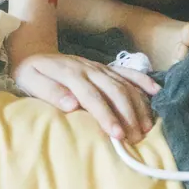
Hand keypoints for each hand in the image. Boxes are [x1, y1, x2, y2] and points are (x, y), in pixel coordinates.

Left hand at [9, 48, 160, 143]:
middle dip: (128, 114)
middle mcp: (89, 68)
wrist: (34, 50)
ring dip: (138, 104)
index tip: (118, 135)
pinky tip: (156, 92)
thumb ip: (50, 92)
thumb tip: (71, 105)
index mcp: (70, 73)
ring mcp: (98, 66)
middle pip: (114, 90)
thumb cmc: (31, 72)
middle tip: (137, 138)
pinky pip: (127, 72)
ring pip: (124, 83)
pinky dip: (143, 81)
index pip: (91, 96)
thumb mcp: (31, 81)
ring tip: (147, 127)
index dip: (106, 115)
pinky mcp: (104, 67)